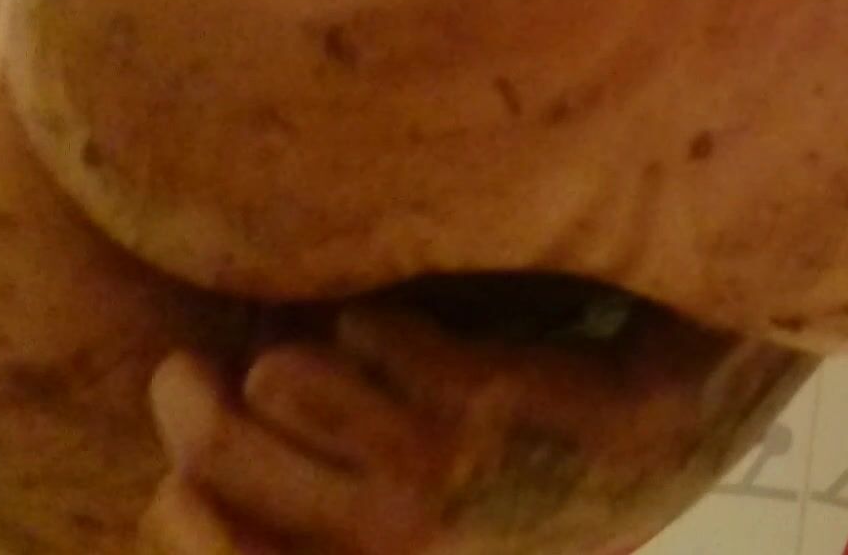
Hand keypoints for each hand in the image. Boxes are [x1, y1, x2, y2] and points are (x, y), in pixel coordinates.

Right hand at [139, 304, 810, 554]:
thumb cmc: (534, 482)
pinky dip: (385, 315)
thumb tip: (188, 489)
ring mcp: (438, 471)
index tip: (174, 480)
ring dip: (311, 349)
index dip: (174, 513)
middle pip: (214, 449)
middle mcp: (396, 541)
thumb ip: (324, 519)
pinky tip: (428, 332)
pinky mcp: (480, 397)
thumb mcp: (429, 533)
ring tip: (355, 356)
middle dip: (191, 396)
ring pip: (281, 375)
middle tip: (193, 369)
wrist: (673, 428)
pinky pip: (363, 324)